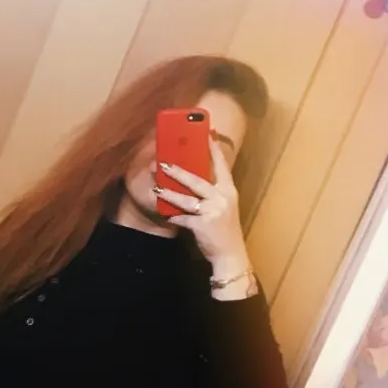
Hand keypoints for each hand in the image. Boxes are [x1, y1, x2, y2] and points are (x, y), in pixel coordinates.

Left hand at [154, 139, 249, 276]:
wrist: (230, 254)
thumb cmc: (225, 230)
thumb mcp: (224, 207)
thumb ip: (213, 193)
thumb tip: (194, 180)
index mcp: (228, 191)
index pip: (221, 166)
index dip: (213, 150)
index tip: (206, 134)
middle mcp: (221, 198)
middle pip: (197, 180)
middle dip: (179, 171)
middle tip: (164, 163)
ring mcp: (212, 212)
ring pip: (186, 199)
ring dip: (170, 193)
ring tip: (157, 187)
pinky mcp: (202, 225)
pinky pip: (183, 218)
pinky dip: (173, 216)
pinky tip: (165, 214)